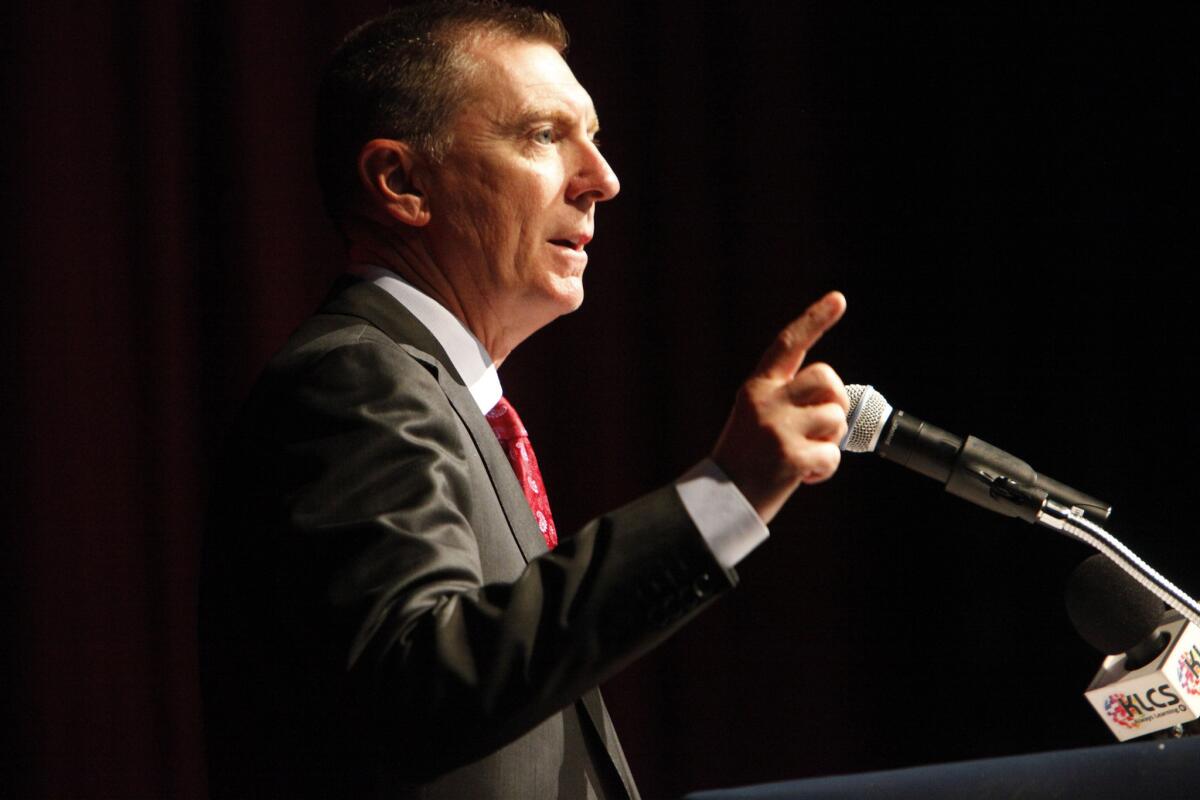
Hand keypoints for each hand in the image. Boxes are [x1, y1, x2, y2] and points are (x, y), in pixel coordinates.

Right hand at [711, 292, 848, 523]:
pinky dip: (824, 470)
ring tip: (803, 456)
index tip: (838, 298)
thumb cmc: (745, 461)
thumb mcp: (756, 418)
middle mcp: (765, 401)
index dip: (815, 319)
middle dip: (835, 402)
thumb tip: (836, 399)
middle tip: (820, 428)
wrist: (718, 503)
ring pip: (836, 418)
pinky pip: (833, 455)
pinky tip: (802, 476)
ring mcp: (778, 428)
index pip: (788, 344)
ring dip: (830, 441)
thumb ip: (789, 401)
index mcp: (756, 388)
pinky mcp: (790, 457)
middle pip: (827, 380)